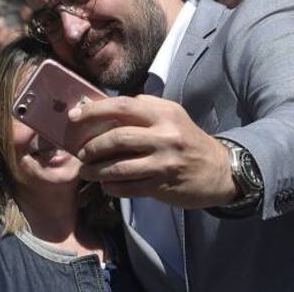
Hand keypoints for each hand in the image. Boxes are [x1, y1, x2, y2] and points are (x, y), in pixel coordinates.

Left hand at [68, 95, 238, 207]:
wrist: (218, 169)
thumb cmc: (187, 137)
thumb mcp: (172, 114)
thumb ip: (144, 107)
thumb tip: (107, 106)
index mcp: (163, 114)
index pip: (122, 106)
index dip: (94, 110)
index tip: (74, 117)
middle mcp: (164, 136)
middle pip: (118, 137)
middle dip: (92, 146)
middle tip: (80, 152)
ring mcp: (164, 162)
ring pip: (119, 167)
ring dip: (96, 170)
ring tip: (85, 171)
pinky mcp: (163, 185)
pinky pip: (129, 187)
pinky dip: (111, 186)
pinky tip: (105, 184)